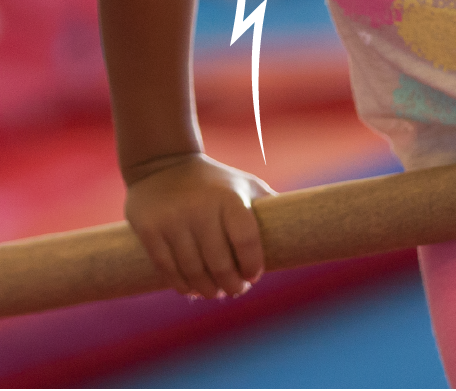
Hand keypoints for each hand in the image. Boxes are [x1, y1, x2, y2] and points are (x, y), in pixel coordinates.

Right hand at [124, 152, 274, 298]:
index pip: (246, 241)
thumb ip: (267, 202)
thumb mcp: (242, 183)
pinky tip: (191, 289)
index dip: (252, 265)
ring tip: (214, 292)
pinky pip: (168, 270)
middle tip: (235, 290)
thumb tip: (305, 223)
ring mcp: (173, 220)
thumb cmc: (212, 180)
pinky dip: (182, 286)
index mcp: (228, 197)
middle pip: (220, 264)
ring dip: (207, 289)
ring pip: (193, 271)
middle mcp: (200, 208)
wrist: (161, 163)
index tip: (253, 275)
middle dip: (231, 285)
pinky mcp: (149, 230)